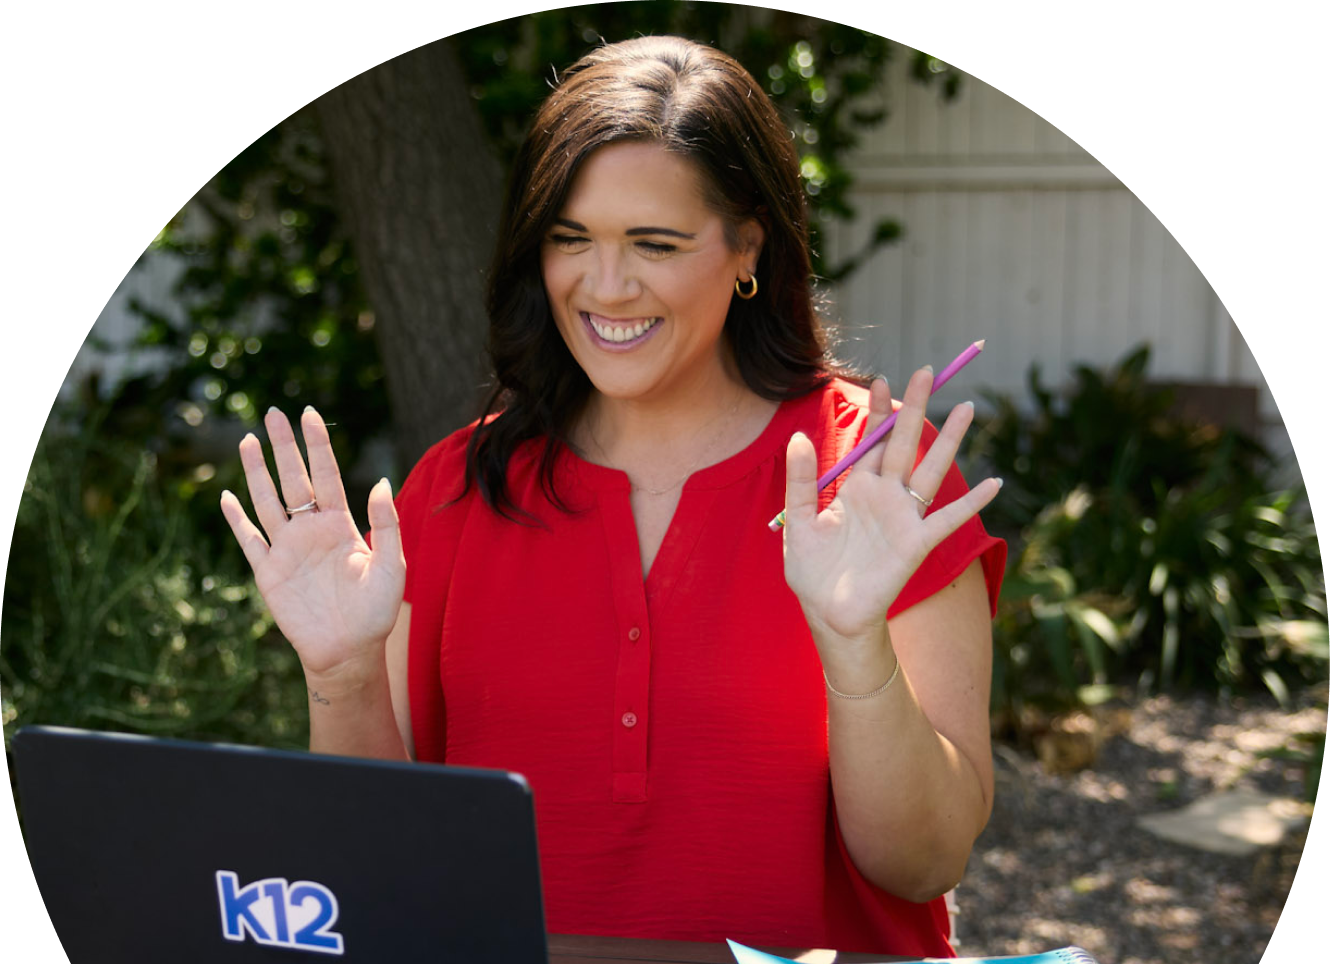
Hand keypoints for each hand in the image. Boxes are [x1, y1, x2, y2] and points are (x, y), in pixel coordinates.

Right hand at [219, 407, 405, 681]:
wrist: (349, 650)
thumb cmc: (376, 611)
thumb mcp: (392, 565)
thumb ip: (386, 524)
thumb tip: (381, 481)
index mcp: (341, 525)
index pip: (326, 475)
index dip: (317, 445)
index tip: (309, 414)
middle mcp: (311, 531)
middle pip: (294, 479)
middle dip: (284, 446)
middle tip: (273, 413)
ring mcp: (288, 549)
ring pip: (268, 501)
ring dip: (257, 472)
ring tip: (248, 440)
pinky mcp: (269, 572)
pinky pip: (249, 540)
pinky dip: (237, 519)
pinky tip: (227, 497)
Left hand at [781, 369, 1000, 646]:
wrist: (828, 614)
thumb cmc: (813, 572)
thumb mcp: (799, 521)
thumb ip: (800, 480)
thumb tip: (796, 436)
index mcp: (856, 489)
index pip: (872, 442)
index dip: (879, 413)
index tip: (884, 380)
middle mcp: (884, 497)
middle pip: (904, 444)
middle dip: (915, 408)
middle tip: (926, 370)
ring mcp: (904, 518)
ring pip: (931, 470)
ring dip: (950, 441)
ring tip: (967, 407)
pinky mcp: (916, 543)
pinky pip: (948, 519)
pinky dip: (971, 502)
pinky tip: (993, 484)